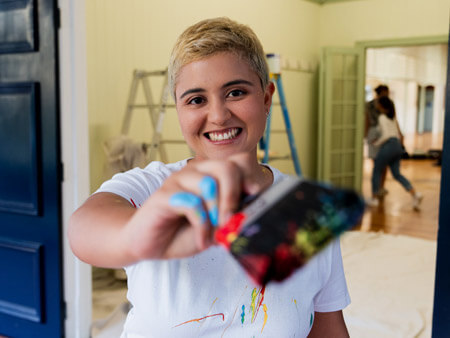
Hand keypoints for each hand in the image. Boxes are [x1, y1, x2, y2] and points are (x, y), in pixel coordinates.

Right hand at [124, 153, 265, 259]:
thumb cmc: (184, 231)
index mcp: (212, 174)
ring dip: (216, 213)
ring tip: (214, 234)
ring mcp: (178, 180)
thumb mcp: (216, 225)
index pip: (239, 161)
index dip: (250, 178)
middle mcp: (196, 171)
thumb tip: (252, 212)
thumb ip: (233, 216)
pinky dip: (201, 225)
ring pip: (209, 183)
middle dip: (233, 198)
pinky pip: (191, 203)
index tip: (252, 198)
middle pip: (226, 168)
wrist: (149, 242)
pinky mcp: (164, 195)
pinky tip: (201, 240)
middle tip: (229, 222)